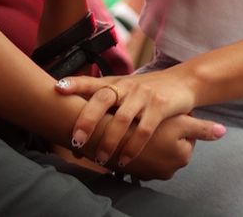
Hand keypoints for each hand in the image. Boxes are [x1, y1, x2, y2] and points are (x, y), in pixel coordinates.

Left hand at [56, 69, 200, 167]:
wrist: (184, 81)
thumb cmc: (147, 91)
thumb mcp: (126, 90)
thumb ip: (104, 106)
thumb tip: (75, 136)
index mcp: (116, 83)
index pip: (92, 82)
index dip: (75, 84)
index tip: (58, 89)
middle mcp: (128, 86)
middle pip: (103, 98)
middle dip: (88, 120)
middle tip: (76, 140)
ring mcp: (144, 96)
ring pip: (122, 119)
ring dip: (109, 141)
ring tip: (100, 159)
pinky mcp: (161, 107)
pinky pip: (144, 130)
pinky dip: (133, 147)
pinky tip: (124, 160)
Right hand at [119, 113, 225, 180]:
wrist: (108, 135)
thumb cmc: (147, 125)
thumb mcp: (180, 122)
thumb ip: (203, 128)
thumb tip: (223, 132)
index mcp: (182, 159)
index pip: (188, 136)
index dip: (179, 121)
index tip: (168, 114)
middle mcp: (168, 172)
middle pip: (173, 145)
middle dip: (167, 133)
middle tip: (156, 119)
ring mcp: (150, 174)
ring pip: (157, 151)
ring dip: (153, 141)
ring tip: (144, 126)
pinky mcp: (135, 173)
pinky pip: (142, 158)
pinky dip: (141, 149)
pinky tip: (134, 135)